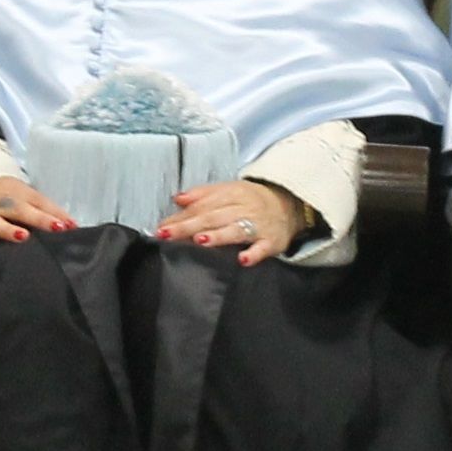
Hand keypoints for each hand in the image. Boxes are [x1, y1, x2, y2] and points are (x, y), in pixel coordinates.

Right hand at [0, 173, 75, 258]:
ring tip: (23, 236)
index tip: (71, 225)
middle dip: (38, 218)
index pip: (37, 201)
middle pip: (19, 209)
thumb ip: (44, 209)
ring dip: (8, 229)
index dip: (54, 212)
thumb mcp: (22, 197)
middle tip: (56, 228)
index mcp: (14, 190)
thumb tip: (72, 225)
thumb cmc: (3, 198)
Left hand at [163, 178, 316, 265]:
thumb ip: (202, 195)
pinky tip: (242, 260)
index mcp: (231, 194)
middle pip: (213, 217)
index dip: (181, 216)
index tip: (162, 226)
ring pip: (236, 230)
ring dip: (219, 235)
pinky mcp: (271, 242)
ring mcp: (258, 225)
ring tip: (200, 240)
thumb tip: (178, 198)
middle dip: (189, 226)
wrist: (289, 204)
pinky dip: (253, 254)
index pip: (202, 206)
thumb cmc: (252, 200)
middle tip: (168, 234)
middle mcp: (243, 208)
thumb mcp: (228, 191)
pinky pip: (262, 248)